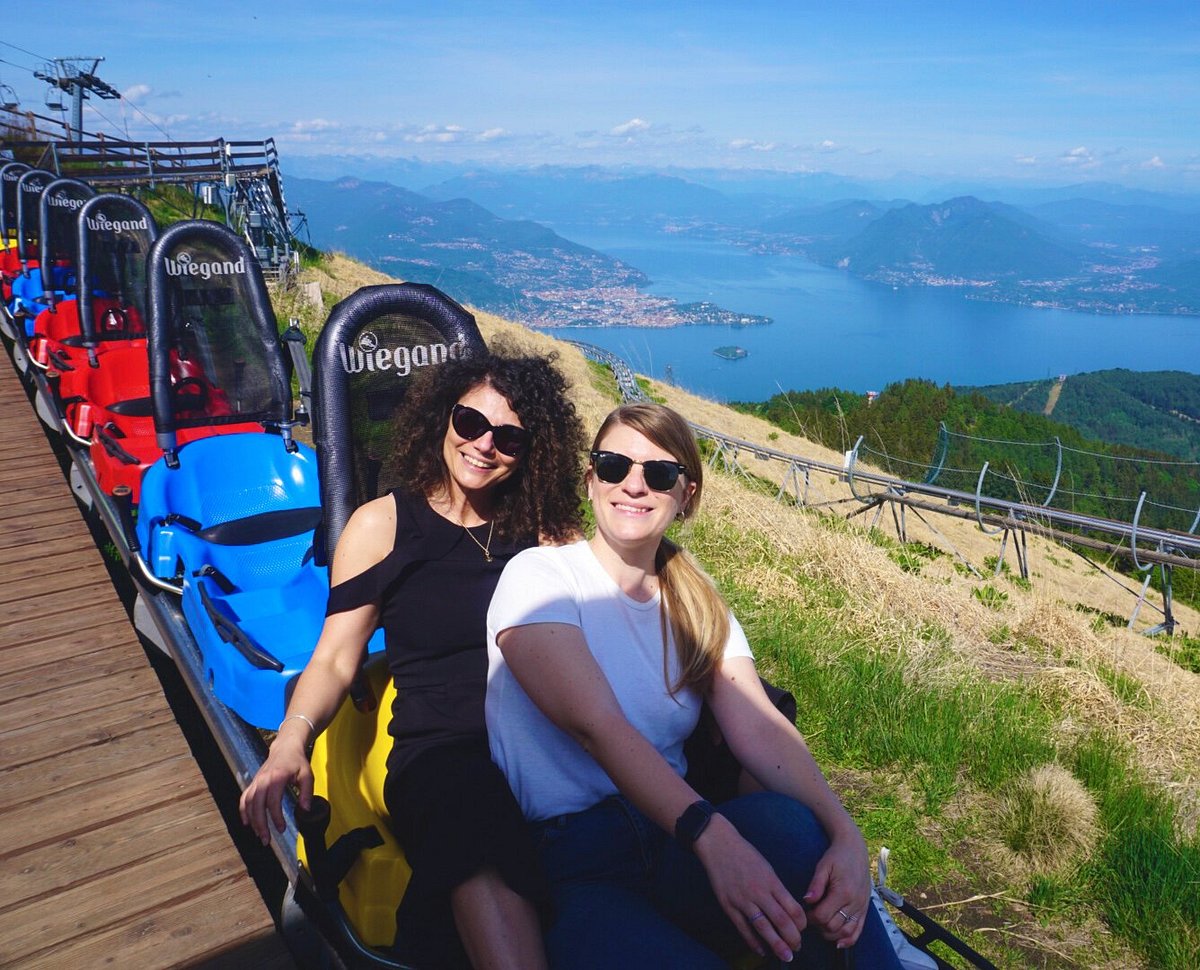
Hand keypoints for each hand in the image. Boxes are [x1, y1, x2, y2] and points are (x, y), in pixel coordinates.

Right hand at [238, 731, 312, 844]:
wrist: (285, 748)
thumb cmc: (297, 762)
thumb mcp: (307, 775)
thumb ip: (307, 793)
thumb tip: (305, 810)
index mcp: (277, 778)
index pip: (273, 802)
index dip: (276, 818)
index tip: (282, 829)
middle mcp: (263, 780)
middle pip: (257, 805)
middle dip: (260, 824)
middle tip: (266, 839)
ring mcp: (256, 781)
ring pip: (248, 804)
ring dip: (252, 821)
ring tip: (259, 834)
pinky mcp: (253, 783)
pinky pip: (244, 798)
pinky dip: (243, 811)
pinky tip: (246, 823)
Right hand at [694, 814, 807, 962]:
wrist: (719, 844)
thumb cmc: (745, 854)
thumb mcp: (766, 867)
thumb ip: (776, 888)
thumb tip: (788, 908)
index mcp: (771, 881)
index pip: (793, 908)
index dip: (801, 923)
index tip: (803, 929)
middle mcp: (759, 892)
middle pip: (781, 921)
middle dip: (793, 938)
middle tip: (797, 948)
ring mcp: (742, 899)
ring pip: (763, 927)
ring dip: (776, 944)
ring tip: (786, 956)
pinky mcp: (728, 905)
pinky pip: (743, 928)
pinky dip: (753, 941)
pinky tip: (762, 950)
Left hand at [801, 832, 871, 948]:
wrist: (855, 848)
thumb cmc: (836, 856)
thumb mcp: (823, 866)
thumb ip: (815, 884)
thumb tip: (807, 901)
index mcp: (842, 892)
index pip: (822, 916)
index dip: (810, 918)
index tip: (804, 912)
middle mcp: (854, 902)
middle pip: (833, 926)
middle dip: (818, 926)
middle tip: (811, 918)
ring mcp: (861, 907)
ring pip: (845, 932)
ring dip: (831, 934)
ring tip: (821, 927)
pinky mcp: (865, 909)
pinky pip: (858, 930)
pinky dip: (849, 940)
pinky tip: (839, 943)